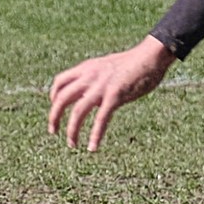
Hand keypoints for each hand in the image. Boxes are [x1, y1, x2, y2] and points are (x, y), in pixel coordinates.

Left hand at [49, 37, 177, 150]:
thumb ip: (97, 80)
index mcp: (87, 68)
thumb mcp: (107, 67)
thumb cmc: (134, 62)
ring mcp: (102, 86)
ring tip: (72, 144)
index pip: (59, 82)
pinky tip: (93, 147)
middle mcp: (89, 77)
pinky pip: (101, 119)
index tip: (56, 110)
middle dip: (54, 117)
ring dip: (72, 130)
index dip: (53, 97)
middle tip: (53, 131)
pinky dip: (95, 135)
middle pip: (61, 98)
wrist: (151, 56)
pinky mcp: (115, 96)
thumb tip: (93, 98)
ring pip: (77, 112)